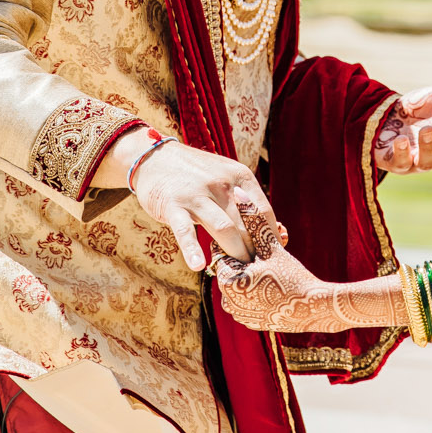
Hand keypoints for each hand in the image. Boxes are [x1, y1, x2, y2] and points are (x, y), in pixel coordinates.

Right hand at [126, 141, 274, 271]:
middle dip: (254, 251)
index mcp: (240, 175)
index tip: (273, 257)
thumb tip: (276, 232)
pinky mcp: (173, 205)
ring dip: (235, 253)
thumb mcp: (226, 179)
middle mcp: (222, 183)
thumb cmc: (197, 176)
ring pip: (225, 228)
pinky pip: (185, 231)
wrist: (155, 158)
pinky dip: (192, 249)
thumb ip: (246, 202)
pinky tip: (199, 265)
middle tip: (258, 273)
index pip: (264, 212)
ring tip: (240, 273)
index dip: (270, 238)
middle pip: (246, 225)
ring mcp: (197, 194)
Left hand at [213, 206, 397, 332]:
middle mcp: (227, 300)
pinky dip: (257, 292)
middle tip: (268, 256)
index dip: (242, 241)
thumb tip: (238, 191)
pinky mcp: (250, 323)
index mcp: (228, 280)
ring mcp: (239, 314)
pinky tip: (274, 286)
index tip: (260, 242)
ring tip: (272, 271)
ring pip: (239, 284)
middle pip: (231, 268)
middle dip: (246, 259)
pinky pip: (248, 300)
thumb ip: (252, 218)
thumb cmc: (292, 275)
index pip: (224, 250)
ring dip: (250, 276)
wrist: (315, 310)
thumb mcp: (271, 244)